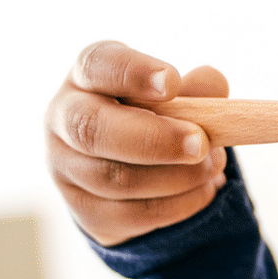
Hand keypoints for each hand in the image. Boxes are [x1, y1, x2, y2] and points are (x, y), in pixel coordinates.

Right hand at [47, 40, 230, 246]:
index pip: (97, 65)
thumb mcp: (176, 96)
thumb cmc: (156, 118)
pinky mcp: (85, 210)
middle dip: (152, 139)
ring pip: (114, 178)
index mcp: (86, 76)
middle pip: (91, 129)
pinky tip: (203, 189)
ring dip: (175, 176)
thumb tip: (212, 82)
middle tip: (200, 143)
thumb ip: (196, 88)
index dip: (133, 73)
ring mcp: (67, 168)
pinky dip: (177, 204)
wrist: (133, 175)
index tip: (172, 82)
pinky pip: (131, 213)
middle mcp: (65, 119)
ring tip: (212, 165)